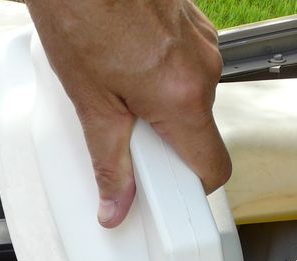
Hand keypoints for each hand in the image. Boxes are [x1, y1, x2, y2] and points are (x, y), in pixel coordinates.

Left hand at [26, 0, 231, 227]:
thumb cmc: (82, 12)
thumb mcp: (90, 102)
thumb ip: (109, 162)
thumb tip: (115, 206)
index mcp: (182, 98)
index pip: (213, 168)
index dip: (191, 188)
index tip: (167, 193)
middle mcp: (203, 69)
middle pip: (198, 132)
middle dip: (165, 141)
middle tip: (124, 133)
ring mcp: (202, 42)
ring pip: (190, 97)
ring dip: (160, 105)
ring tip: (117, 87)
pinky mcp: (193, 23)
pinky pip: (185, 67)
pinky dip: (160, 75)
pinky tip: (125, 61)